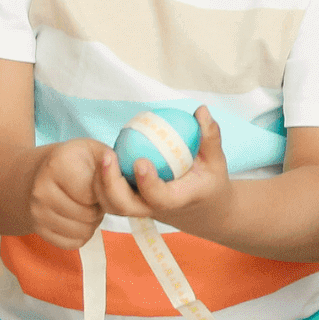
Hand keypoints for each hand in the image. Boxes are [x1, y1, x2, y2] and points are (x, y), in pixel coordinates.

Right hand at [27, 139, 117, 247]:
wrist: (35, 175)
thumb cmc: (72, 162)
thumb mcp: (92, 149)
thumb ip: (113, 160)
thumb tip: (133, 170)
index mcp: (57, 164)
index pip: (94, 193)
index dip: (104, 190)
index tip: (98, 180)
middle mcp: (42, 190)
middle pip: (90, 215)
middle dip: (99, 206)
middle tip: (92, 194)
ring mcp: (37, 213)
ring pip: (84, 231)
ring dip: (92, 221)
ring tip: (84, 204)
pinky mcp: (38, 230)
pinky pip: (74, 243)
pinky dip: (81, 233)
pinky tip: (75, 216)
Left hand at [112, 107, 234, 239]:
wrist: (202, 209)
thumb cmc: (209, 182)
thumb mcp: (216, 161)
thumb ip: (209, 136)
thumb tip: (201, 110)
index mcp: (177, 200)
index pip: (159, 198)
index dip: (148, 183)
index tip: (141, 161)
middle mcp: (154, 208)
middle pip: (126, 206)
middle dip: (111, 185)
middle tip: (109, 156)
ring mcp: (139, 206)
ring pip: (112, 204)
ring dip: (102, 182)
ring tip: (104, 155)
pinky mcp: (130, 200)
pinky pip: (110, 194)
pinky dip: (103, 178)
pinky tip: (104, 155)